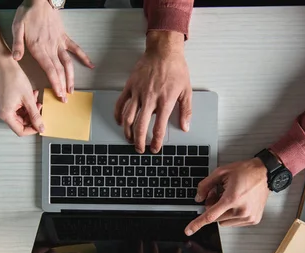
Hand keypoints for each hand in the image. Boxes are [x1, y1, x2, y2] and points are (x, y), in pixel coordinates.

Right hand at [0, 60, 43, 135]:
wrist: (6, 65)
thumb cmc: (14, 78)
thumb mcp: (29, 99)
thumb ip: (35, 116)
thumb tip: (41, 128)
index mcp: (5, 114)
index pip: (20, 131)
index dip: (32, 129)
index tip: (41, 125)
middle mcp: (0, 113)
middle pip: (20, 123)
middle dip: (32, 116)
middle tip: (39, 107)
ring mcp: (0, 109)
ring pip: (19, 116)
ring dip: (29, 110)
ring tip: (35, 99)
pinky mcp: (2, 104)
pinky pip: (15, 110)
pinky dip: (24, 106)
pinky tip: (30, 97)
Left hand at [12, 0, 93, 99]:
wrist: (39, 0)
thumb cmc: (27, 13)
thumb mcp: (17, 27)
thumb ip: (17, 44)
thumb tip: (16, 58)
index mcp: (39, 48)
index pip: (50, 69)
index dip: (55, 83)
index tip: (59, 94)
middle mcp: (51, 48)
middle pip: (59, 70)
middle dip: (62, 86)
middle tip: (65, 99)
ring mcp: (59, 43)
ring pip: (68, 63)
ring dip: (71, 77)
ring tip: (72, 89)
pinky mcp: (64, 37)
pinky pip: (75, 48)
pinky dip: (83, 57)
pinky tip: (91, 65)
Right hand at [114, 31, 191, 153]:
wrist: (163, 51)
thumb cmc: (176, 69)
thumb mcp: (186, 91)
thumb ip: (185, 111)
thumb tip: (185, 127)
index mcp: (165, 102)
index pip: (158, 128)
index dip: (155, 142)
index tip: (154, 149)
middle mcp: (150, 99)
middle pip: (140, 126)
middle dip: (139, 141)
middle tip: (140, 149)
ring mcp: (138, 92)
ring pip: (128, 117)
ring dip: (127, 131)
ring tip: (129, 139)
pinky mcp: (130, 86)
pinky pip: (121, 103)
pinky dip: (118, 115)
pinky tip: (120, 122)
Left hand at [184, 158, 269, 235]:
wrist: (265, 174)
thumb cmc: (246, 172)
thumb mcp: (221, 172)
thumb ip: (205, 185)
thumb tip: (198, 198)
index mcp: (232, 198)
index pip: (210, 215)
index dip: (197, 223)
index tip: (189, 230)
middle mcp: (241, 210)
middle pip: (215, 218)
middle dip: (212, 207)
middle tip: (217, 194)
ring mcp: (248, 217)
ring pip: (224, 222)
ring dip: (223, 213)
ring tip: (229, 198)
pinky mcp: (253, 220)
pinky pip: (234, 223)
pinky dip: (232, 215)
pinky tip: (238, 203)